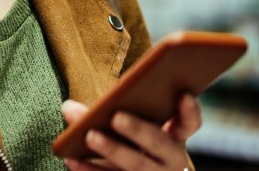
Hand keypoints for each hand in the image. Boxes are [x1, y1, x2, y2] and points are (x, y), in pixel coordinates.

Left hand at [62, 94, 200, 170]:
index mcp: (173, 136)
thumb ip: (102, 111)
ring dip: (112, 150)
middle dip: (138, 129)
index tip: (183, 95)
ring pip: (136, 166)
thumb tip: (68, 108)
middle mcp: (169, 160)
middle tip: (117, 117)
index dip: (189, 110)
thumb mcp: (125, 125)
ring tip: (89, 135)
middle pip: (158, 143)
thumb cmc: (127, 141)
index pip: (189, 123)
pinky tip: (72, 159)